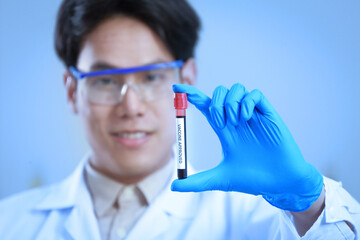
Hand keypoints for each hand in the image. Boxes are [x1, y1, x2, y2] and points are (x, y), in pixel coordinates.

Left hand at [171, 83, 322, 211]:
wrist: (280, 183)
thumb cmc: (253, 180)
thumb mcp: (220, 179)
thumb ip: (197, 182)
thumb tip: (173, 186)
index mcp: (224, 130)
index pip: (205, 106)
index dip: (192, 95)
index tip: (177, 88)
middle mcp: (236, 119)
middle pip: (219, 94)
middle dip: (214, 103)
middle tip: (220, 123)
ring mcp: (252, 116)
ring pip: (236, 89)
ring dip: (230, 102)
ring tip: (235, 122)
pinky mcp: (268, 114)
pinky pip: (255, 94)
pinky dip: (247, 102)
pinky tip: (246, 117)